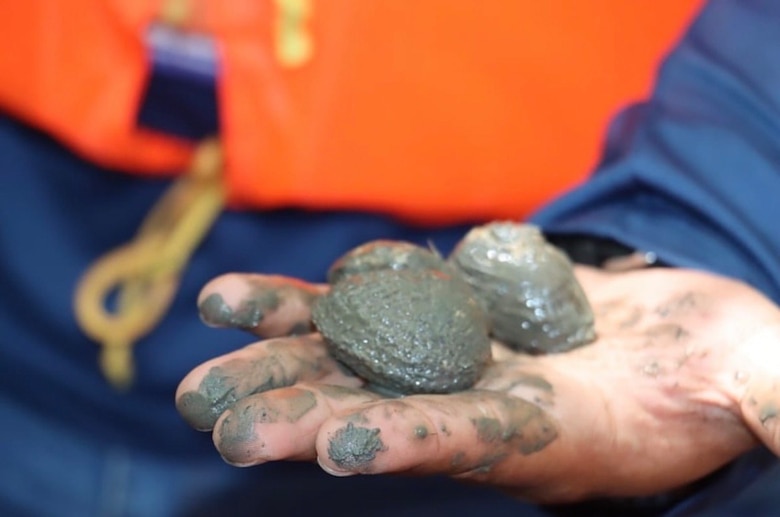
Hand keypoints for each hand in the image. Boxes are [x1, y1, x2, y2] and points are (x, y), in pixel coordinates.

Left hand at [176, 266, 779, 503]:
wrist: (680, 339)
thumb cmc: (720, 372)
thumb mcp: (749, 385)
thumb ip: (761, 401)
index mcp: (548, 437)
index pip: (466, 444)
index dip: (407, 446)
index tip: (338, 449)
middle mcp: (484, 403)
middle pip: (380, 409)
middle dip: (302, 415)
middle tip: (217, 423)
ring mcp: (458, 355)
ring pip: (356, 353)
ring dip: (282, 349)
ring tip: (205, 347)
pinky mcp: (451, 311)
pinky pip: (372, 302)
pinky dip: (318, 296)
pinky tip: (253, 297)